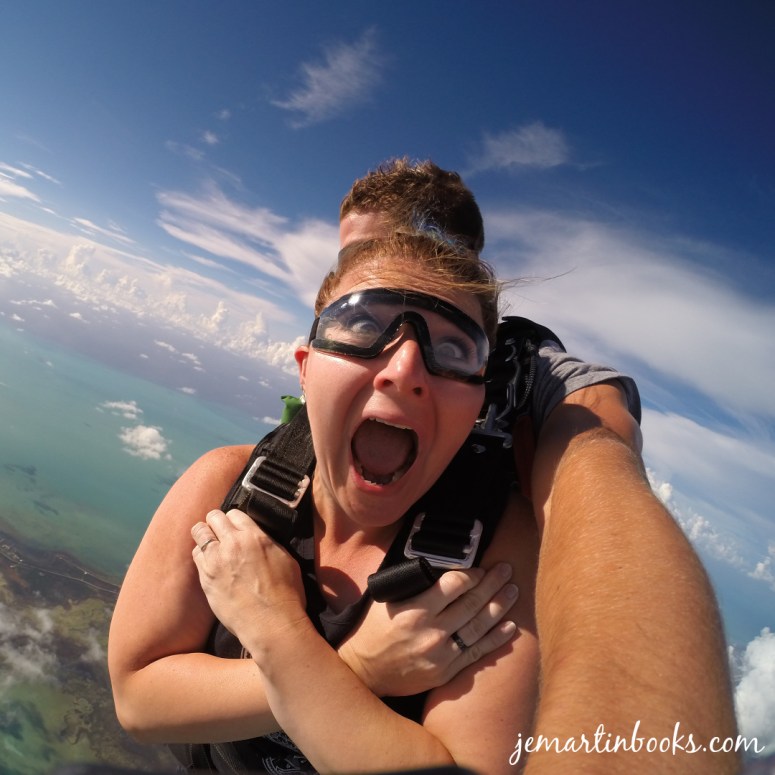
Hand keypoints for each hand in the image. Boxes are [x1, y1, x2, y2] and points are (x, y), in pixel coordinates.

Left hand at [191, 509, 306, 650]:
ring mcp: (215, 561)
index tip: (236, 526)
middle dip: (217, 522)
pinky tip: (210, 562)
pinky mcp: (205, 578)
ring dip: (205, 535)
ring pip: (199, 532)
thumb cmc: (285, 593)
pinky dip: (202, 554)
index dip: (235, 519)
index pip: (235, 512)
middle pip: (213, 517)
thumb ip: (266, 541)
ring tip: (212, 544)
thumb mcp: (284, 557)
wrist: (270, 624)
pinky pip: (196, 555)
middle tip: (221, 532)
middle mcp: (232, 544)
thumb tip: (257, 536)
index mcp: (254, 536)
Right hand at [339, 562, 518, 696]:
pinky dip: (495, 639)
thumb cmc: (374, 628)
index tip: (479, 568)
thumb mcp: (388, 600)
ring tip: (513, 591)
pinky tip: (510, 626)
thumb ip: (415, 586)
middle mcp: (431, 632)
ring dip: (499, 607)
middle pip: (471, 603)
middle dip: (492, 583)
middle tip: (506, 569)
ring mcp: (441, 654)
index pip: (453, 585)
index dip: (470, 574)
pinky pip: (476, 652)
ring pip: (478, 626)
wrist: (364, 670)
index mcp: (415, 610)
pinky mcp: (446, 672)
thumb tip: (442, 567)